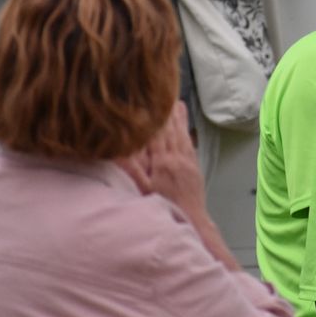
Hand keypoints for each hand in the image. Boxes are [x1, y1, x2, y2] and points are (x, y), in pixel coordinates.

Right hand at [118, 101, 207, 217]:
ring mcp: (188, 163)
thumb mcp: (143, 190)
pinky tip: (186, 129)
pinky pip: (190, 146)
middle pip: (171, 131)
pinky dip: (187, 134)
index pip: (158, 134)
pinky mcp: (195, 169)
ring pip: (182, 136)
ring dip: (180, 119)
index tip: (151, 103)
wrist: (191, 220)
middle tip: (167, 96)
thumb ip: (132, 169)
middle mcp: (177, 159)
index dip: (155, 118)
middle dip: (168, 113)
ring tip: (179, 104)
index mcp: (162, 162)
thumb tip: (120, 151)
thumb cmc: (165, 207)